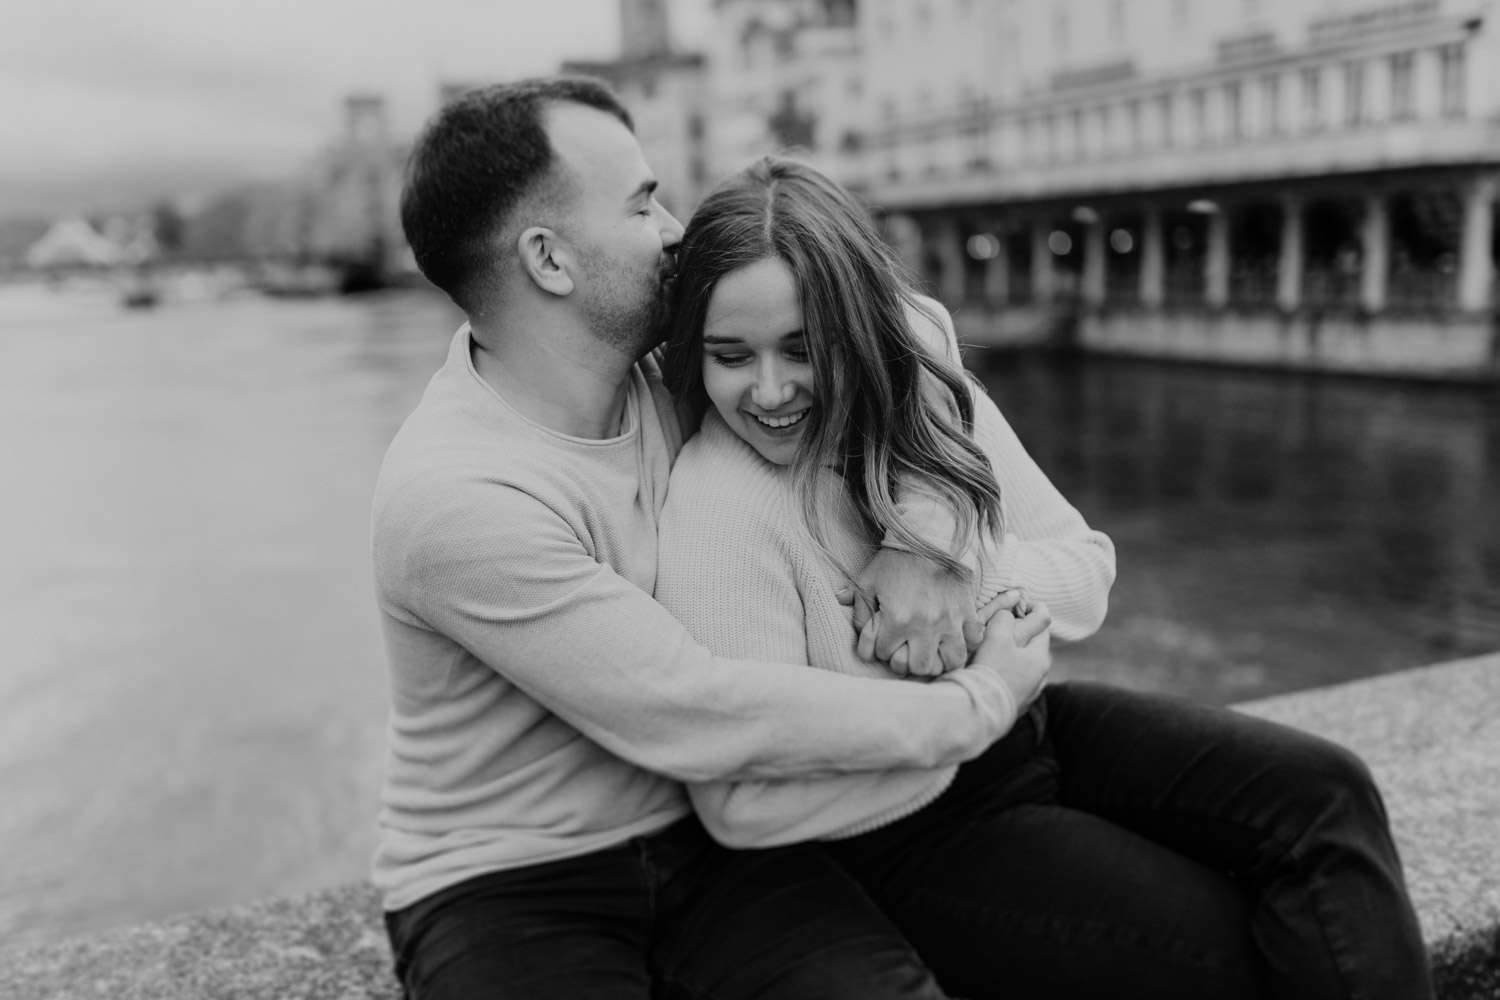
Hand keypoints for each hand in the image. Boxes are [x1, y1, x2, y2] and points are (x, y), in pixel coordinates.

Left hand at [836, 547, 978, 677]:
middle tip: (906, 651)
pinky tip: (954, 638)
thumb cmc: (896, 559)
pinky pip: (974, 640)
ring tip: (932, 652)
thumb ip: (856, 599)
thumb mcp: (869, 578)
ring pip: (951, 662)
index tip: (882, 640)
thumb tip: (841, 603)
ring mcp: (950, 621)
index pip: (884, 654)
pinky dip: (966, 643)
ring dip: (940, 660)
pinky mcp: (968, 612)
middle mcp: (925, 626)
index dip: (879, 649)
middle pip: (919, 668)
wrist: (930, 536)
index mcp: (898, 619)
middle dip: (909, 663)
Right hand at [969, 593, 1051, 712]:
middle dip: (1019, 633)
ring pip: (1023, 665)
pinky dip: (1006, 673)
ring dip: (1013, 655)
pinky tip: (991, 673)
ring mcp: (1029, 693)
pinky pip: (1014, 681)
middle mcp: (1040, 676)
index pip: (1042, 624)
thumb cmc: (990, 671)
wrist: (978, 712)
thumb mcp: (997, 636)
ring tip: (992, 651)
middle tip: (999, 626)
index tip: (1014, 605)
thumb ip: (1005, 618)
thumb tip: (1008, 613)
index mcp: (1040, 657)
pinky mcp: (1016, 705)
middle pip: (1033, 645)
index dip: (1030, 610)